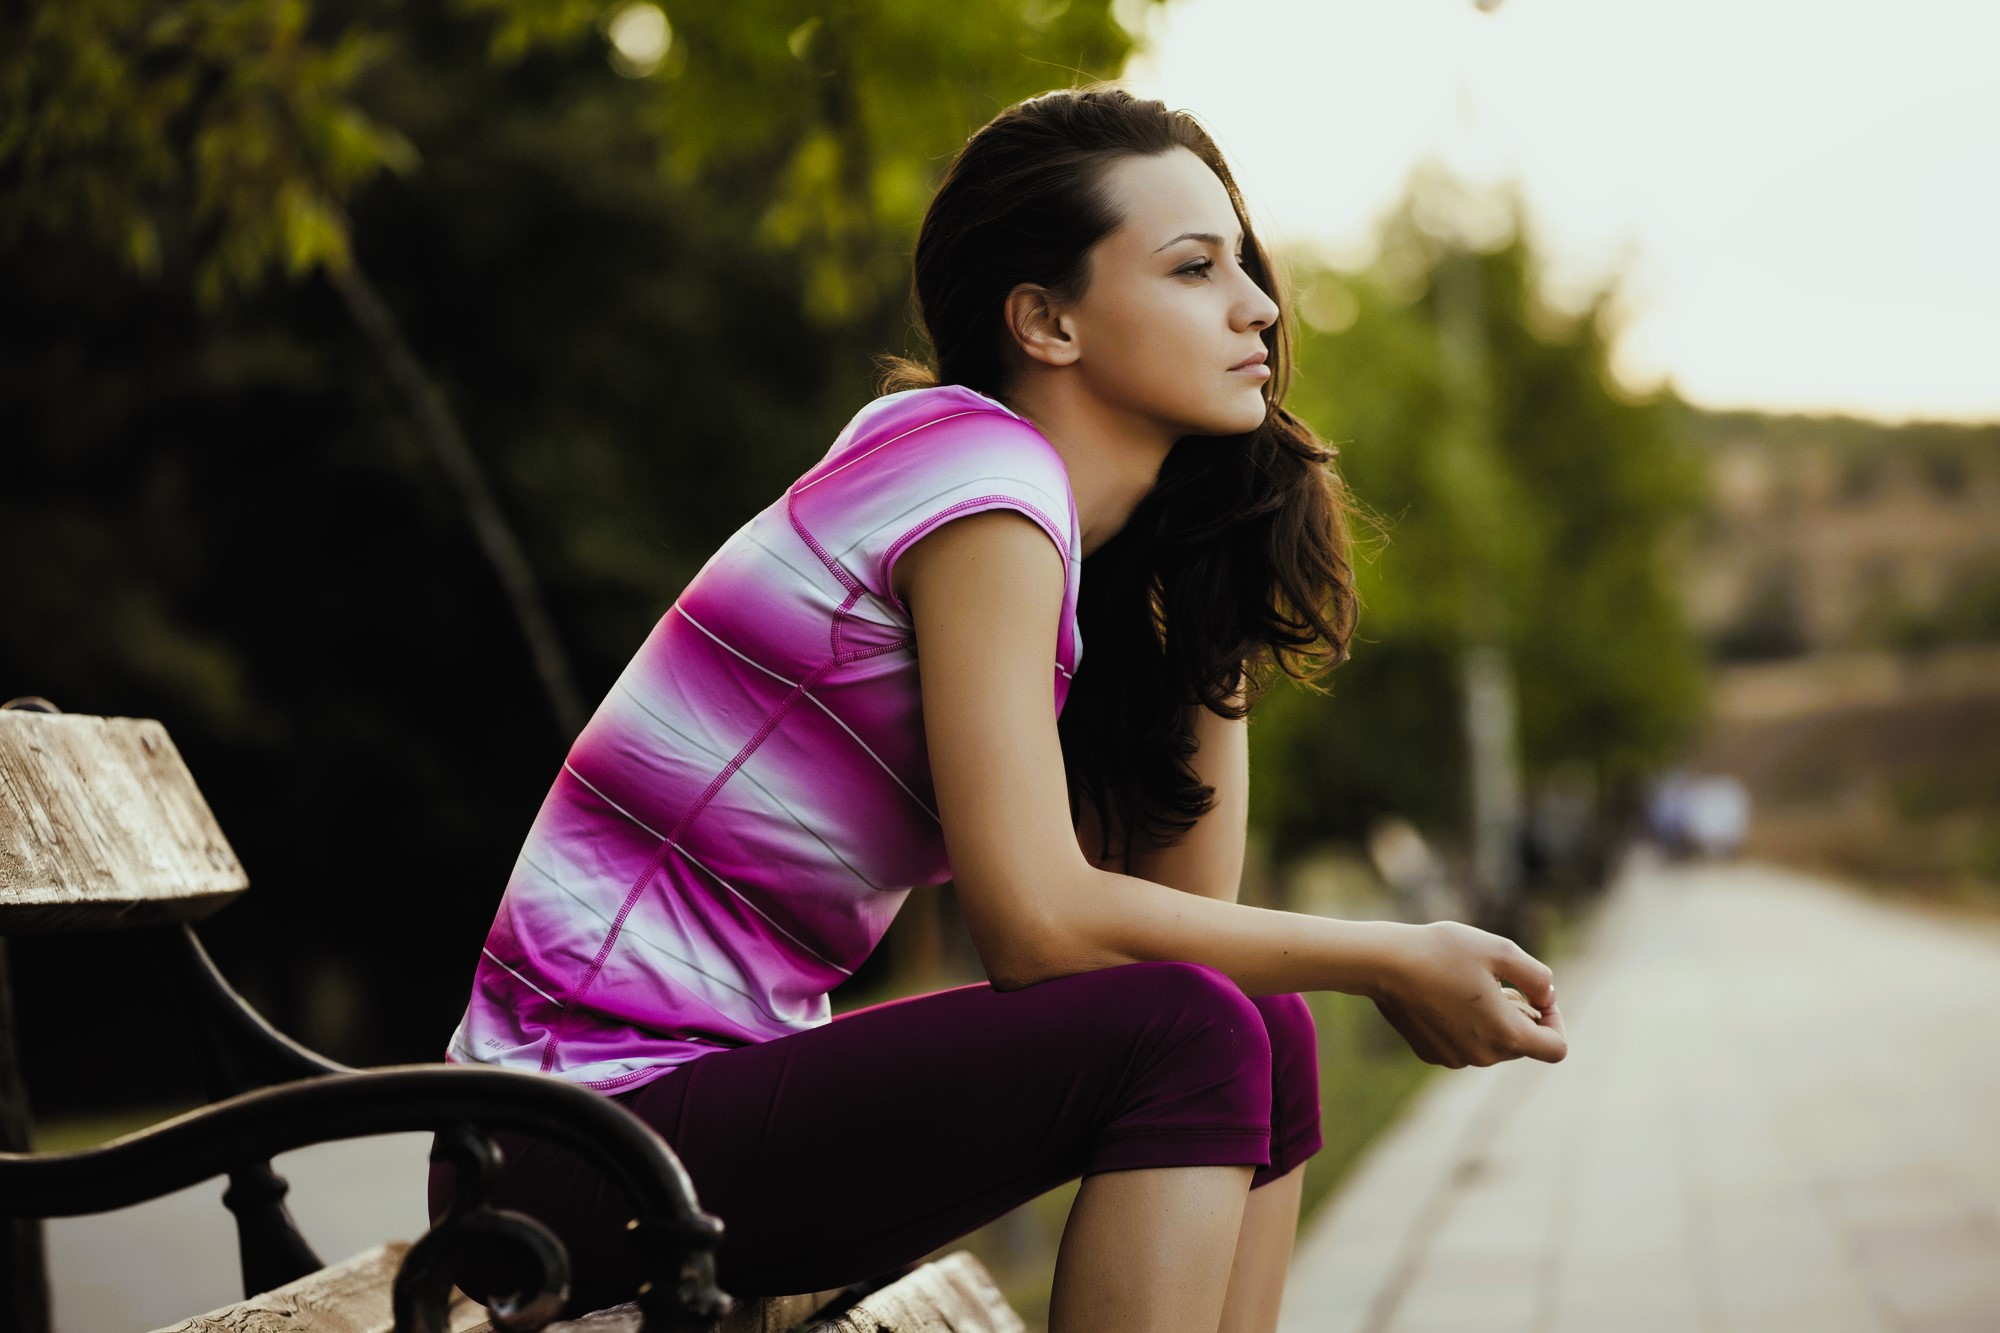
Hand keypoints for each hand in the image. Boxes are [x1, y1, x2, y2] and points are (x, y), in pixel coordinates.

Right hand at [1370, 920, 1567, 1067]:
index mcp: (1506, 1034)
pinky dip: (1464, 1026)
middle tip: (1497, 982)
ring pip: (1492, 1044)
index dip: (1556, 1022)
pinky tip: (1444, 996)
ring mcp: (1455, 1058)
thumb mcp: (1501, 950)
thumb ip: (1538, 976)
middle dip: (1519, 1016)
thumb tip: (1547, 997)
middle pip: (1522, 1045)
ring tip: (1467, 986)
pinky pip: (1463, 1045)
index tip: (1540, 998)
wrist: (1383, 963)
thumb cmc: (1442, 951)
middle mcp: (1483, 1055)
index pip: (1555, 1049)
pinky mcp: (1432, 1054)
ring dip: (1492, 1020)